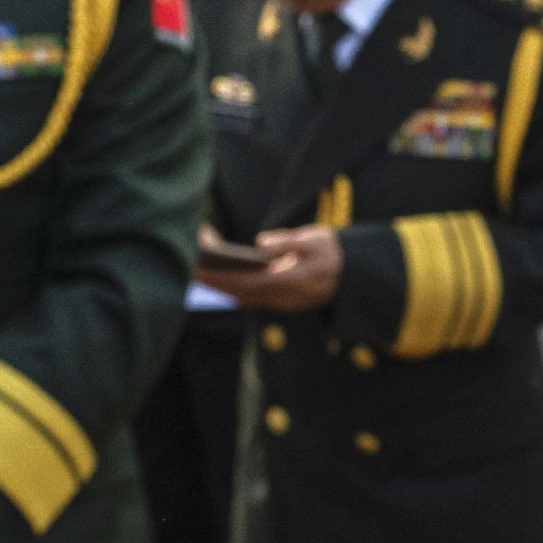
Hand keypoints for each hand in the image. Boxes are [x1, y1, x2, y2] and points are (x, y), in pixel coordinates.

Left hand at [201, 223, 343, 313]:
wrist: (355, 274)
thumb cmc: (334, 253)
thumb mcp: (316, 240)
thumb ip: (289, 242)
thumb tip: (262, 243)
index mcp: (289, 282)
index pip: (246, 282)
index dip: (221, 277)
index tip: (201, 267)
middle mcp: (282, 297)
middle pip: (239, 292)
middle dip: (213, 281)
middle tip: (188, 268)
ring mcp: (281, 302)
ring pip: (243, 297)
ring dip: (220, 287)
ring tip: (197, 272)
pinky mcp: (280, 301)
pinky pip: (250, 298)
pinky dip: (232, 289)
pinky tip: (218, 279)